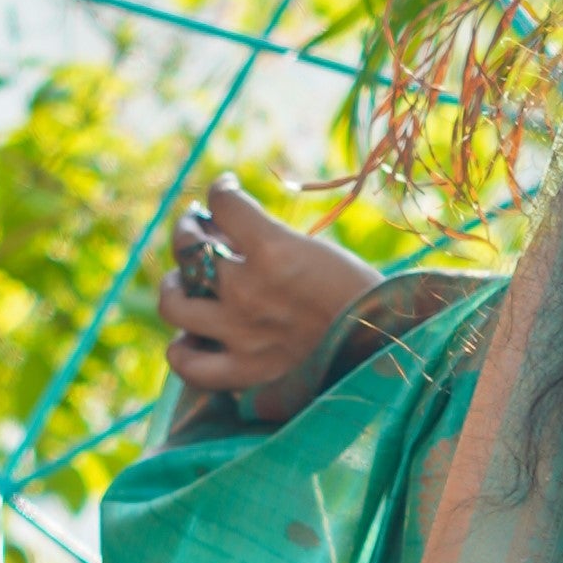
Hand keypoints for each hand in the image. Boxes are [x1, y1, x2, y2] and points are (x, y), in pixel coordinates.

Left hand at [158, 175, 382, 420]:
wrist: (389, 346)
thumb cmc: (358, 294)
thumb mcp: (315, 250)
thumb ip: (267, 240)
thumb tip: (221, 226)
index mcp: (274, 249)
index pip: (223, 202)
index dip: (221, 190)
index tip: (226, 191)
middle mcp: (249, 290)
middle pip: (189, 247)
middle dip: (191, 229)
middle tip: (200, 230)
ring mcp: (241, 334)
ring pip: (173, 302)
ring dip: (175, 285)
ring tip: (186, 283)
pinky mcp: (244, 373)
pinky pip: (187, 363)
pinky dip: (183, 348)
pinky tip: (193, 337)